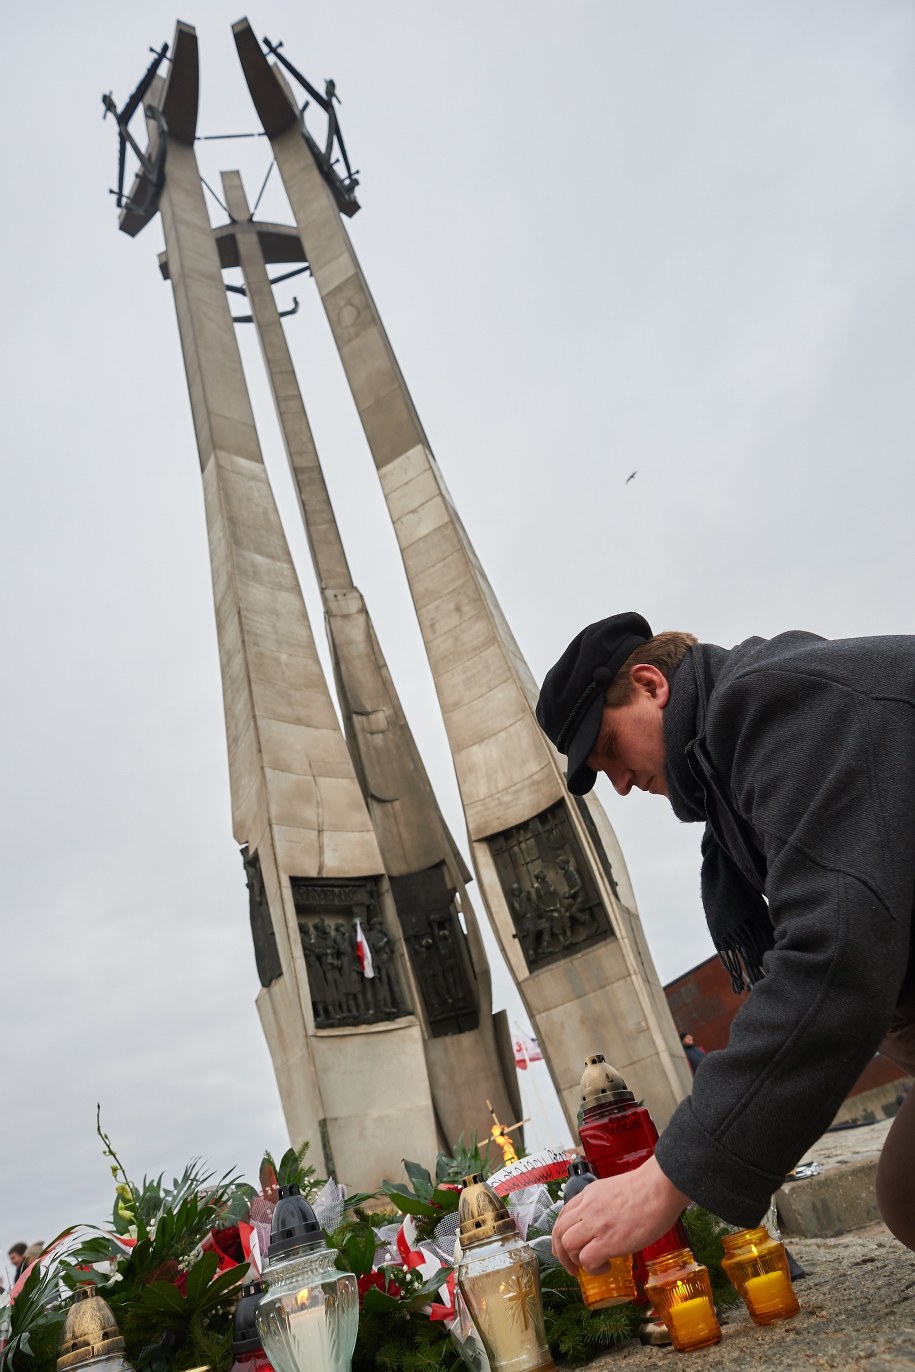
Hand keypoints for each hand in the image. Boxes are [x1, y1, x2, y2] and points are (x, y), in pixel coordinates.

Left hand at [551, 1156, 690, 1273]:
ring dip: (575, 1261)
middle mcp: (587, 1208)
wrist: (660, 1187)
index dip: (562, 1234)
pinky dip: (592, 1269)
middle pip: (559, 1232)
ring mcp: (596, 1225)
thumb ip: (605, 1204)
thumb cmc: (649, 1188)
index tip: (567, 1246)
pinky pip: (587, 1260)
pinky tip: (606, 1267)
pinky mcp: (607, 1241)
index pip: (563, 1215)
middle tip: (571, 1265)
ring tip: (590, 1267)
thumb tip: (610, 1221)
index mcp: (589, 1195)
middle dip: (561, 1253)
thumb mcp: (616, 1190)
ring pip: (567, 1245)